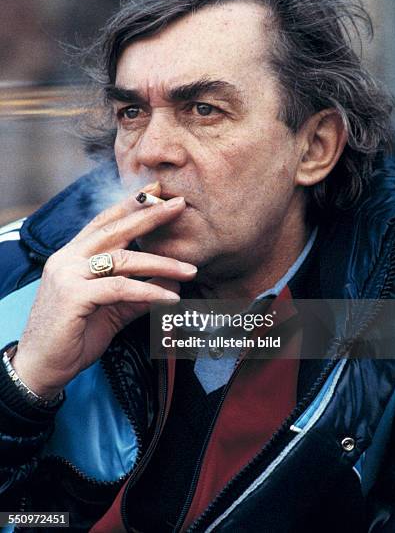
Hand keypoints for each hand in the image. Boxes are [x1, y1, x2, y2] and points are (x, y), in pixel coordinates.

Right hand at [12, 182, 195, 397]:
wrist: (42, 367)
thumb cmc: (74, 336)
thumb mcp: (111, 310)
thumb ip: (136, 294)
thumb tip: (169, 285)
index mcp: (72, 256)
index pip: (104, 223)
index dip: (130, 205)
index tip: (156, 191)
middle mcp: (67, 259)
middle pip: (115, 230)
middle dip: (149, 216)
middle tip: (179, 205)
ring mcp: (68, 275)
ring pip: (123, 259)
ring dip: (161, 264)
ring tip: (190, 270)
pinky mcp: (73, 296)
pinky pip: (120, 289)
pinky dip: (149, 292)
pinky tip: (171, 298)